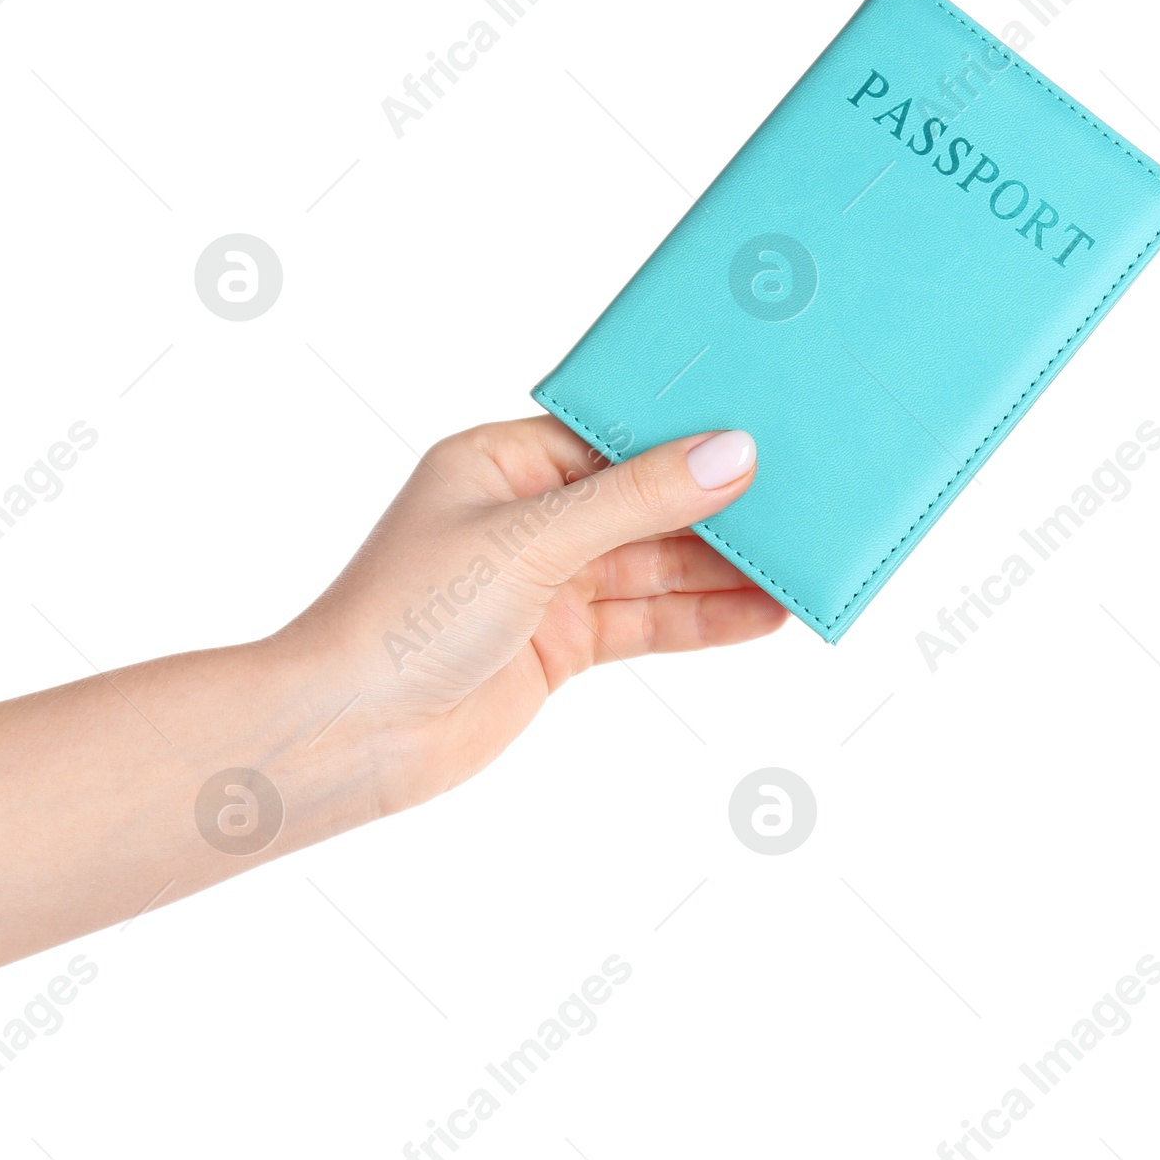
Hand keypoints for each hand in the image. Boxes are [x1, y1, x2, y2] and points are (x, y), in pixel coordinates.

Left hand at [0, 417, 785, 980]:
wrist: (351, 734)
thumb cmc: (405, 617)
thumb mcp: (529, 541)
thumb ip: (635, 501)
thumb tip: (731, 454)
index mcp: (502, 461)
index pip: (615, 435)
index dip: (687, 434)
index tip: (765, 426)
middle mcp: (527, 516)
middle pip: (644, 501)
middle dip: (718, 506)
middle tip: (807, 495)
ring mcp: (545, 583)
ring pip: (653, 566)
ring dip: (723, 569)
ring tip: (803, 560)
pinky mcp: (559, 645)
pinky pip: (645, 623)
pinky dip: (701, 620)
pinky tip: (762, 615)